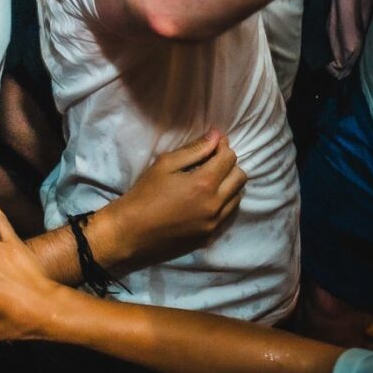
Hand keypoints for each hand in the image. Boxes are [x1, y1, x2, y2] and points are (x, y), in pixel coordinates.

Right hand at [97, 130, 246, 267]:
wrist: (132, 232)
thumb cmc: (145, 193)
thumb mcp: (165, 164)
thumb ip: (194, 150)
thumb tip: (216, 136)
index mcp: (204, 184)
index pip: (229, 158)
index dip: (222, 146)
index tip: (212, 143)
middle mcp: (216, 205)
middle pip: (240, 177)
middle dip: (229, 164)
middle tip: (211, 160)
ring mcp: (215, 223)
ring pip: (237, 197)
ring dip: (228, 184)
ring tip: (208, 179)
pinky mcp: (210, 236)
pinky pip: (228, 214)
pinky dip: (223, 202)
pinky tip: (204, 198)